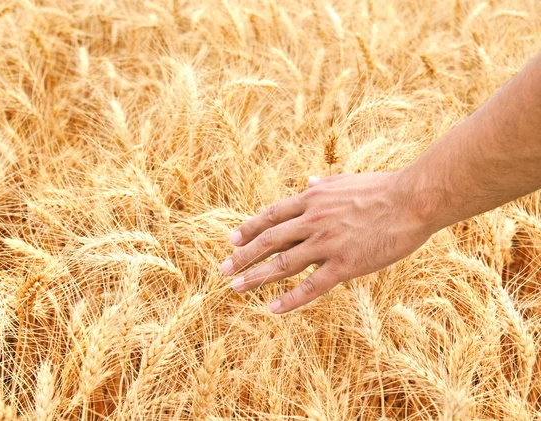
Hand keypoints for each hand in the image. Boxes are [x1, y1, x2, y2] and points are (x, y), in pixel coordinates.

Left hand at [220, 171, 439, 313]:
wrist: (413, 199)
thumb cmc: (383, 189)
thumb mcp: (346, 181)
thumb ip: (323, 185)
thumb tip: (307, 182)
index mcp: (312, 200)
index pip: (271, 217)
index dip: (249, 229)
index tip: (231, 240)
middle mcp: (312, 220)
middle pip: (269, 240)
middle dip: (243, 255)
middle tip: (223, 269)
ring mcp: (327, 243)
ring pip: (283, 264)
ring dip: (256, 277)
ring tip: (236, 288)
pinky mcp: (345, 264)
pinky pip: (311, 286)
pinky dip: (290, 299)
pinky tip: (272, 309)